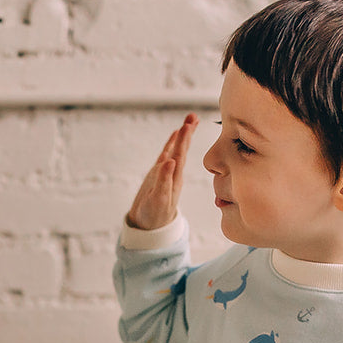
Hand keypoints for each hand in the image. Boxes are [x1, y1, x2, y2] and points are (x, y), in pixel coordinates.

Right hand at [125, 113, 197, 230]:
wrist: (149, 226)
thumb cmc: (154, 215)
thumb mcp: (158, 200)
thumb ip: (164, 181)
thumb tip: (170, 161)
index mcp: (175, 178)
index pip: (181, 154)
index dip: (184, 139)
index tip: (188, 125)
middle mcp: (173, 172)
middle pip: (181, 149)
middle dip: (187, 133)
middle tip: (192, 116)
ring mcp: (166, 172)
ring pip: (175, 149)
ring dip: (182, 135)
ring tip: (189, 120)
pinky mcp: (158, 173)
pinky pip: (166, 154)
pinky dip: (171, 144)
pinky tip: (175, 134)